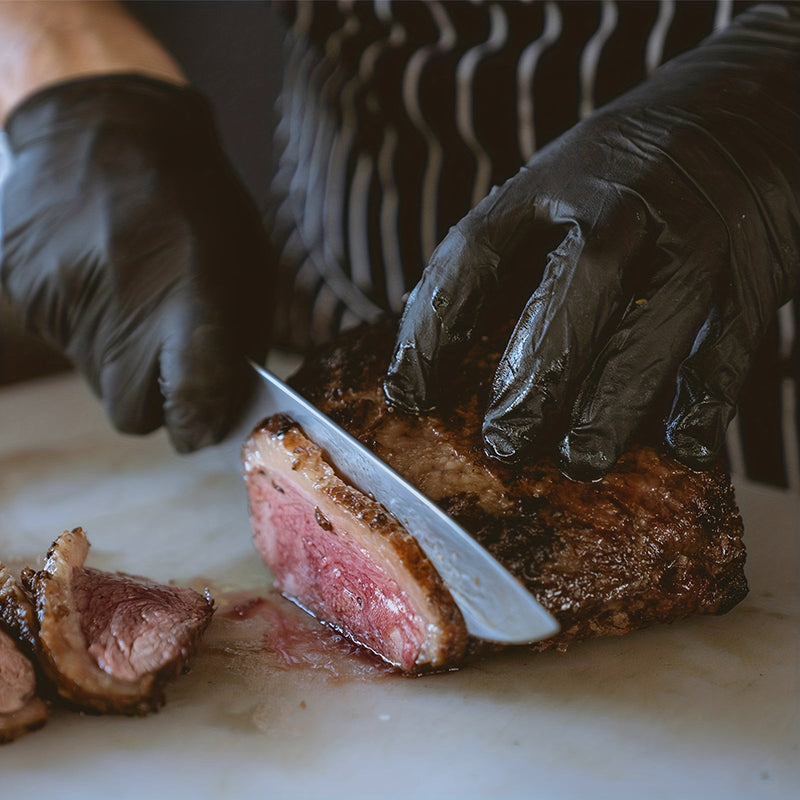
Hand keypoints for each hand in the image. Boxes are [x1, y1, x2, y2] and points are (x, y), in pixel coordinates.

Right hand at [1, 75, 272, 451]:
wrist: (106, 124)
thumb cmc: (196, 199)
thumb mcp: (244, 263)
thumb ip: (237, 340)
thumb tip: (220, 404)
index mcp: (191, 298)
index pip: (191, 397)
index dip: (197, 423)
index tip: (201, 424)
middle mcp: (122, 306)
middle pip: (130, 413)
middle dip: (154, 404)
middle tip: (169, 366)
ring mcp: (64, 299)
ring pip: (95, 378)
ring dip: (120, 358)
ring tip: (135, 295)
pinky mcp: (26, 290)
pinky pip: (65, 338)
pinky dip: (88, 324)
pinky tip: (101, 275)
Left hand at [385, 5, 799, 479]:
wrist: (750, 106)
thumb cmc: (629, 168)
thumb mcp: (559, 181)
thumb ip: (514, 251)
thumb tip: (449, 346)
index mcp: (554, 179)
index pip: (473, 252)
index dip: (430, 331)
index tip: (406, 395)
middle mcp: (624, 201)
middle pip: (572, 290)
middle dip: (533, 377)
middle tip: (503, 442)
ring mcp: (695, 233)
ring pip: (652, 325)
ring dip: (609, 403)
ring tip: (577, 460)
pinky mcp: (756, 267)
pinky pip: (728, 342)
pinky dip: (702, 399)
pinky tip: (678, 443)